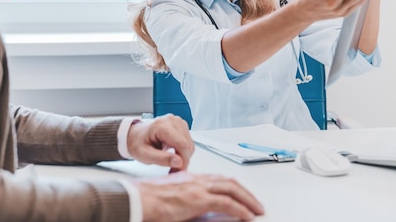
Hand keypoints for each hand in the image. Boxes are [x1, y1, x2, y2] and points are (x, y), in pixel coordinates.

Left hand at [127, 114, 193, 171]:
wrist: (135, 135)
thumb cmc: (138, 142)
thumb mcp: (144, 154)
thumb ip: (161, 159)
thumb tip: (179, 162)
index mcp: (162, 125)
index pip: (182, 144)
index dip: (183, 160)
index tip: (178, 170)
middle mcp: (172, 121)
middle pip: (187, 145)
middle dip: (183, 160)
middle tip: (173, 170)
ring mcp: (177, 121)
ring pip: (189, 144)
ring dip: (183, 156)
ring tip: (171, 162)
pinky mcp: (181, 125)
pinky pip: (188, 142)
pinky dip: (183, 151)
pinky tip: (174, 155)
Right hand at [136, 171, 264, 221]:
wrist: (138, 198)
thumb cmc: (148, 199)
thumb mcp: (172, 195)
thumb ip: (186, 198)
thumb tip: (197, 208)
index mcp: (191, 178)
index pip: (219, 179)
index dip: (234, 187)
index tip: (242, 195)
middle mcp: (197, 179)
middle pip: (229, 182)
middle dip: (246, 193)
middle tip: (256, 204)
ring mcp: (198, 188)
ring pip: (232, 189)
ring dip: (247, 200)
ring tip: (257, 210)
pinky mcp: (198, 199)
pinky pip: (226, 203)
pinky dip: (240, 209)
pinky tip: (247, 216)